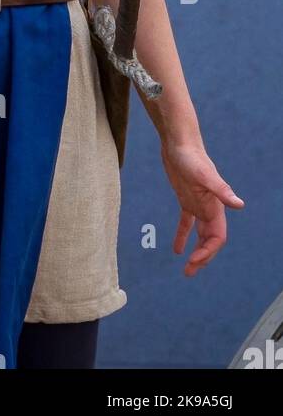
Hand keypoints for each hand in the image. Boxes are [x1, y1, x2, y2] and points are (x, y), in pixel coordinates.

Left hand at [160, 140, 244, 276]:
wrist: (179, 142)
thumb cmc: (191, 156)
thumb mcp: (204, 175)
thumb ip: (221, 190)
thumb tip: (240, 205)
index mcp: (215, 207)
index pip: (217, 238)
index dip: (208, 251)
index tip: (193, 260)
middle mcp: (209, 208)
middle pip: (210, 240)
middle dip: (202, 258)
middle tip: (189, 272)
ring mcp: (198, 204)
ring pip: (201, 235)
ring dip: (196, 251)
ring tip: (186, 269)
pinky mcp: (186, 199)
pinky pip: (186, 223)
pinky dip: (182, 236)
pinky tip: (176, 249)